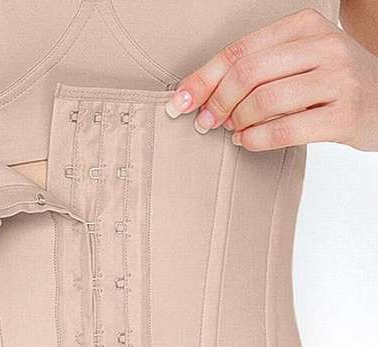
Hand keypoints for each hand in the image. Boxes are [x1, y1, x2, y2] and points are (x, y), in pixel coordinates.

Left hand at [165, 7, 377, 151]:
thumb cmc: (333, 85)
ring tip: (232, 131)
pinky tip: (247, 142)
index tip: (180, 102)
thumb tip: (200, 94)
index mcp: (306, 27)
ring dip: (237, 121)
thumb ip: (260, 69)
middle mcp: (324, 46)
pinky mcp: (344, 115)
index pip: (241, 50)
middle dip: (217, 102)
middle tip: (206, 123)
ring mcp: (338, 80)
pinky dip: (257, 139)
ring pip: (265, 99)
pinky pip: (286, 130)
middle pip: (248, 73)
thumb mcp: (302, 61)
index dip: (204, 78)